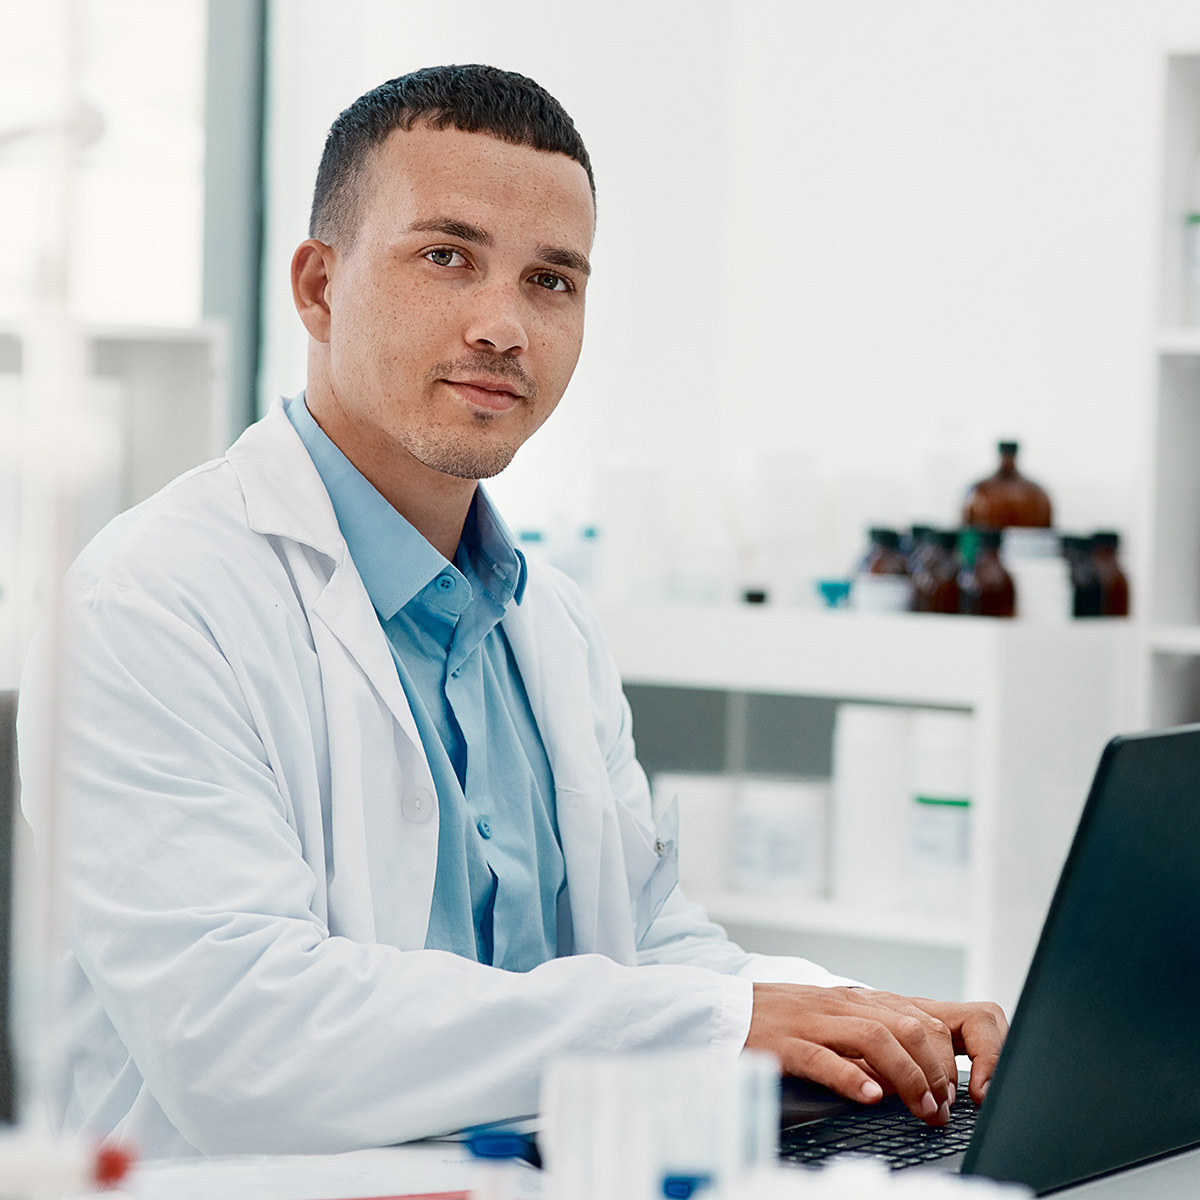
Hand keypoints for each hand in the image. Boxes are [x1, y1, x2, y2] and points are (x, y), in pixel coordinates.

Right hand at [744, 984, 1006, 1125]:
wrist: (727, 1008)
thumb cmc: (783, 1020)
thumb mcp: (834, 1020)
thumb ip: (871, 1038)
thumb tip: (912, 1077)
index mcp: (856, 1000)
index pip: (920, 1018)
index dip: (943, 1058)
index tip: (948, 1094)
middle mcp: (841, 1006)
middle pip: (906, 1027)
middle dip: (933, 1072)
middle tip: (939, 1110)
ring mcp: (813, 1022)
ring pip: (875, 1037)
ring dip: (906, 1077)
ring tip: (919, 1108)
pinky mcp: (785, 1043)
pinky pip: (823, 1058)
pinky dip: (851, 1078)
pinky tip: (869, 1097)